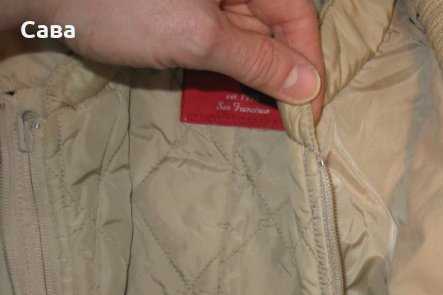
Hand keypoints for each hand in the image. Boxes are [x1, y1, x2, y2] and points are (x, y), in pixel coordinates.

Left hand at [5, 0, 323, 120]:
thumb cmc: (121, 5)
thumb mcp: (198, 38)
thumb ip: (257, 62)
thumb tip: (307, 86)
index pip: (297, 17)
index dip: (307, 67)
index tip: (307, 114)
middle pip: (275, 27)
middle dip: (279, 74)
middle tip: (284, 121)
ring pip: (248, 36)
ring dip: (253, 75)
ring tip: (257, 111)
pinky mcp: (185, 7)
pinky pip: (221, 38)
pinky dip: (226, 66)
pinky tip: (226, 88)